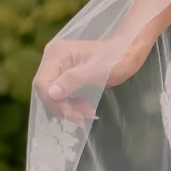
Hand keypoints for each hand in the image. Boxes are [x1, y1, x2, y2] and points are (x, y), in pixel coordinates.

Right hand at [33, 31, 149, 122]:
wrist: (128, 52)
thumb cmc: (116, 58)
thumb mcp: (96, 71)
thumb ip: (72, 81)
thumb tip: (51, 94)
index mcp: (57, 53)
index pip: (42, 83)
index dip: (53, 102)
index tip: (72, 114)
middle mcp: (53, 58)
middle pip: (45, 90)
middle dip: (62, 107)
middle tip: (82, 118)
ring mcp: (58, 66)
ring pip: (52, 94)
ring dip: (68, 108)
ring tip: (88, 114)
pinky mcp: (64, 74)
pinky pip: (61, 93)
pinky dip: (72, 104)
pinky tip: (86, 109)